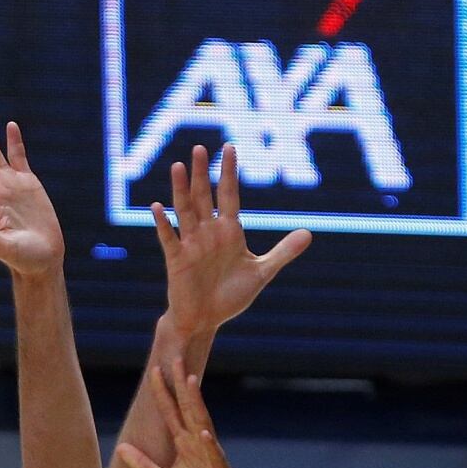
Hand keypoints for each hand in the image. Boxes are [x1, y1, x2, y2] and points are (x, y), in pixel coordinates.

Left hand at [116, 358, 241, 467]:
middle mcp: (197, 444)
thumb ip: (142, 465)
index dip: (162, 392)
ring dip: (196, 403)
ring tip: (190, 381)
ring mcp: (210, 456)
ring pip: (202, 423)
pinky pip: (214, 456)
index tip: (154, 370)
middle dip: (181, 385)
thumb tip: (120, 448)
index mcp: (184, 445)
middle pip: (187, 408)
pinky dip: (209, 445)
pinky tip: (204, 433)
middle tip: (175, 359)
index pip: (171, 412)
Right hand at [155, 144, 310, 334]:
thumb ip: (283, 252)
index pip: (228, 195)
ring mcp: (191, 245)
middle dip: (202, 173)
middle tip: (200, 148)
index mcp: (229, 231)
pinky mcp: (177, 261)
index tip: (229, 147)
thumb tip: (309, 233)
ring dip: (181, 189)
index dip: (228, 172)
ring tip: (178, 166)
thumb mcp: (261, 272)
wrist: (205, 320)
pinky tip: (157, 207)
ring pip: (185, 211)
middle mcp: (208, 233)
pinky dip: (163, 224)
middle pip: (204, 196)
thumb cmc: (230, 296)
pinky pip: (169, 238)